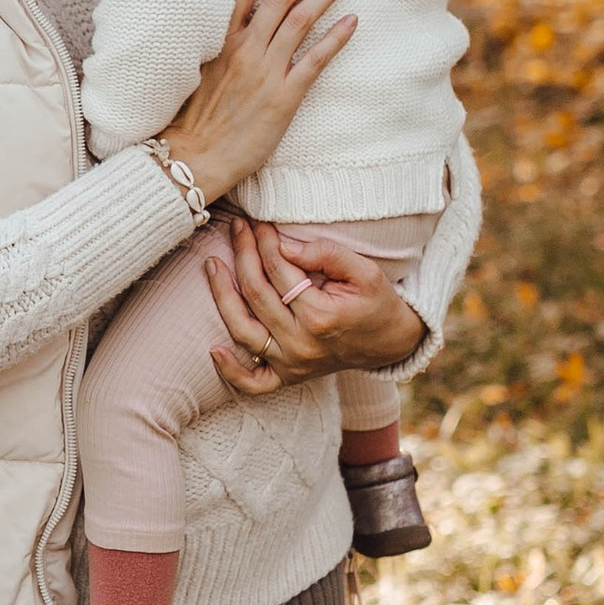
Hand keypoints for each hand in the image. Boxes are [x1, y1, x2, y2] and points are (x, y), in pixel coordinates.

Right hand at [161, 0, 354, 205]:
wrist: (191, 159)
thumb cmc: (188, 120)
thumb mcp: (191, 70)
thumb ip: (211, 43)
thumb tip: (226, 23)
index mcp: (218, 39)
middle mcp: (243, 48)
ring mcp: (265, 71)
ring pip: (300, 20)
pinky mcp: (283, 97)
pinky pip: (315, 59)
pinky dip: (336, 37)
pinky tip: (352, 20)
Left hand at [205, 217, 426, 396]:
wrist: (391, 342)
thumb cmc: (377, 302)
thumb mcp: (364, 270)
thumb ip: (325, 254)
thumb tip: (283, 244)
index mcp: (321, 316)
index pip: (279, 271)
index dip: (265, 242)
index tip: (258, 222)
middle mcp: (301, 344)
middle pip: (256, 294)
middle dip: (243, 255)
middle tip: (236, 228)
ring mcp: (292, 364)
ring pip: (243, 331)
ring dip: (222, 296)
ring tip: (212, 265)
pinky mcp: (289, 377)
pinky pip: (253, 382)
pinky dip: (231, 371)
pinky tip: (213, 349)